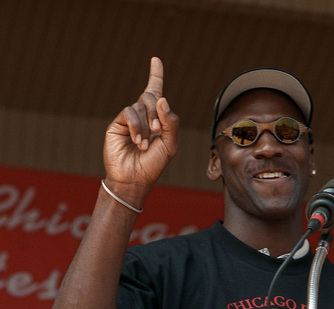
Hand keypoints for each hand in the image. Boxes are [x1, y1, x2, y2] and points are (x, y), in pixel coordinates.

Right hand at [103, 57, 178, 201]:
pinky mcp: (118, 124)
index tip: (155, 59)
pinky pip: (129, 113)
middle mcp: (143, 116)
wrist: (134, 179)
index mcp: (158, 119)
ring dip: (147, 125)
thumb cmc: (154, 165)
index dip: (156, 75)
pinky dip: (137, 127)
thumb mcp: (170, 145)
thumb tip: (162, 98)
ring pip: (140, 106)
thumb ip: (170, 122)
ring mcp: (130, 119)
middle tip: (158, 131)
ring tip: (145, 144)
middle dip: (157, 112)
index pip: (156, 92)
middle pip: (151, 96)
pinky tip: (138, 142)